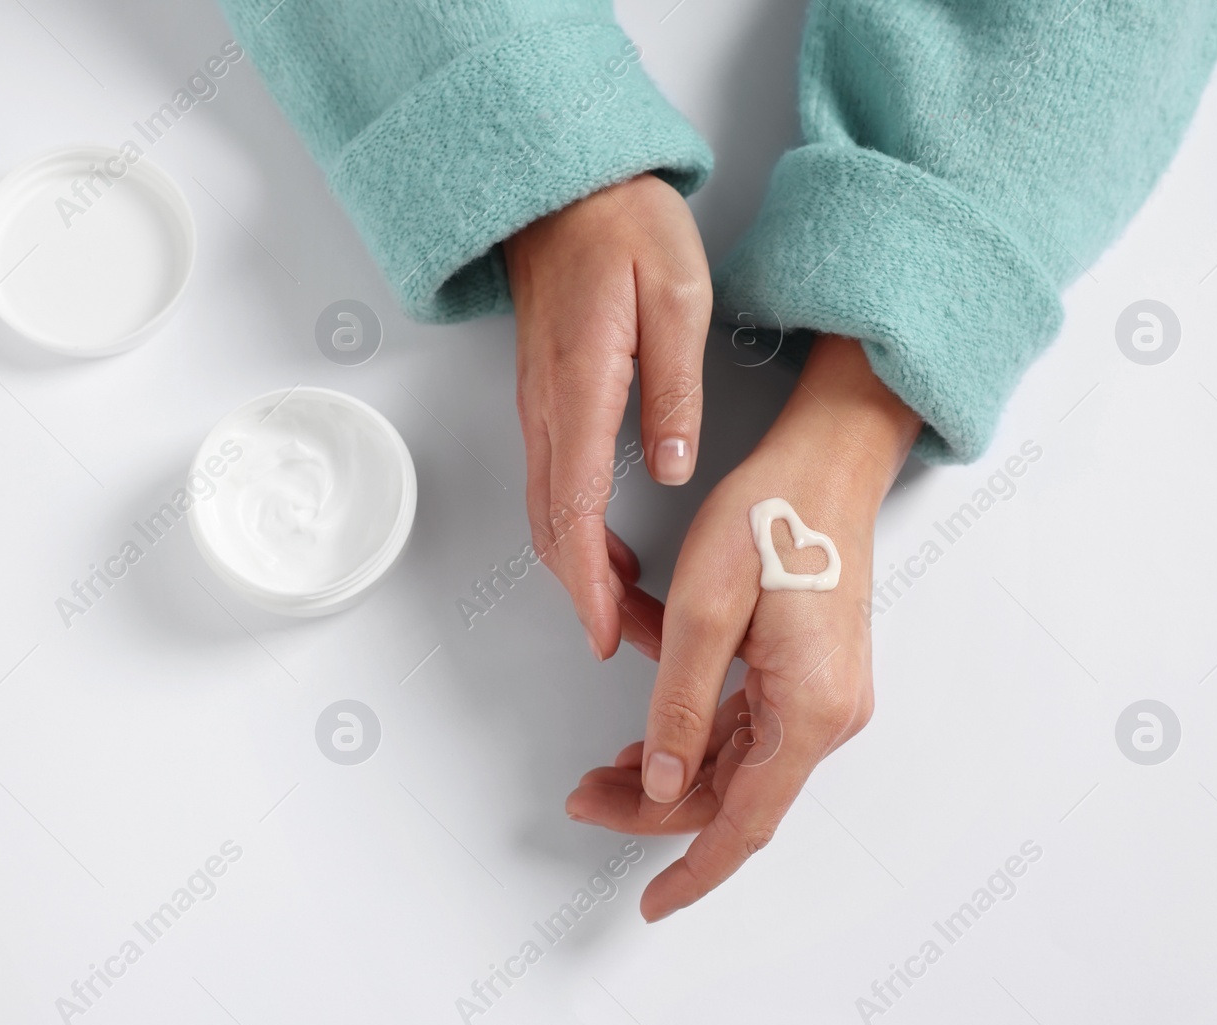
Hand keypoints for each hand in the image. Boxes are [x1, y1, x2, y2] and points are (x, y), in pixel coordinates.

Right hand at [503, 173, 710, 659]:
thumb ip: (674, 386)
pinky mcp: (545, 404)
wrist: (565, 190)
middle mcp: (546, 410)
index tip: (605, 632)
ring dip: (584, 574)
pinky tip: (615, 555)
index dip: (589, 582)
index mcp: (579, 387)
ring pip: (549, 516)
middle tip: (639, 643)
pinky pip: (554, 488)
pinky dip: (578, 537)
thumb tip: (669, 468)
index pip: (575, 509)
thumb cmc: (622, 227)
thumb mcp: (678, 294)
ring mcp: (538, 410)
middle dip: (591, 598)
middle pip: (553, 529)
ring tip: (635, 614)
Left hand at [566, 335, 921, 919]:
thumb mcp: (703, 611)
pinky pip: (744, 726)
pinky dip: (692, 733)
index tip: (652, 905)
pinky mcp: (810, 676)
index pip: (743, 822)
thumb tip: (658, 781)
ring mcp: (822, 697)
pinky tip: (649, 732)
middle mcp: (827, 714)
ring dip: (666, 769)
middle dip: (652, 805)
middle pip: (730, 794)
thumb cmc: (775, 516)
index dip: (692, 871)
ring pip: (732, 763)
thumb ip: (678, 708)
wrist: (827, 463)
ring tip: (601, 771)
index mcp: (810, 709)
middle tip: (583, 797)